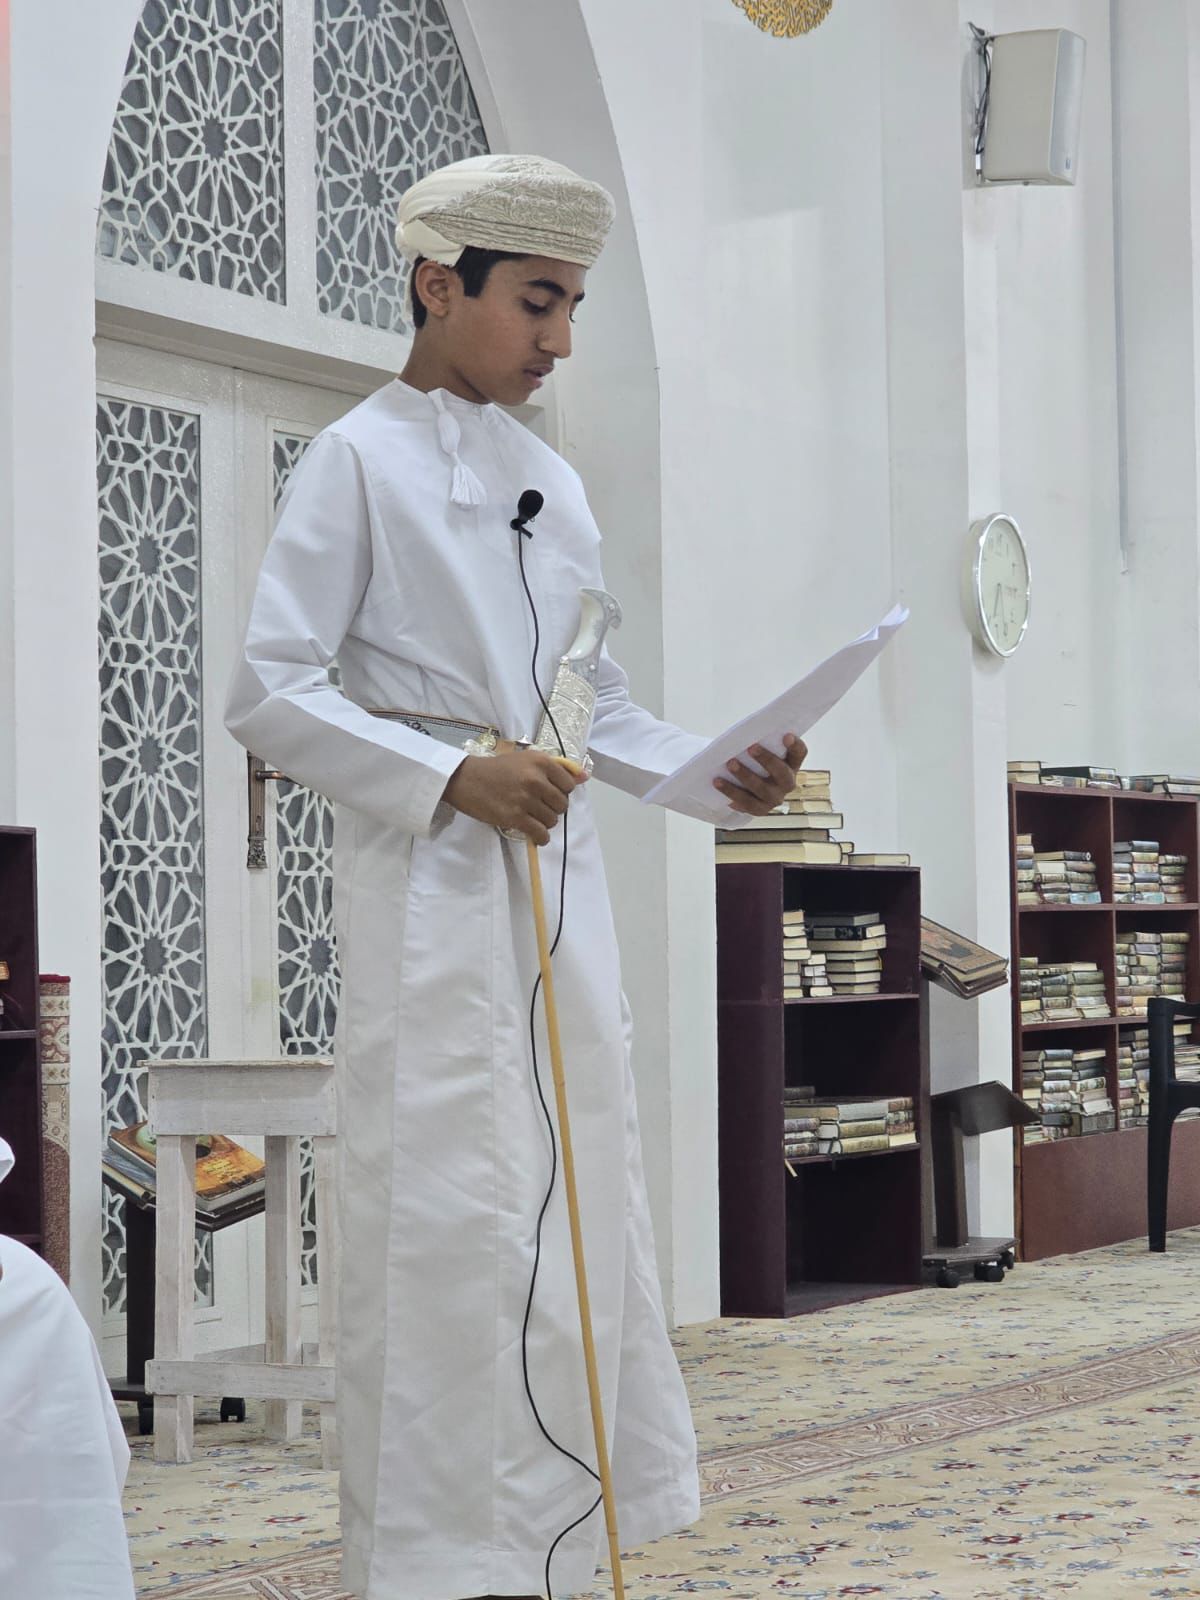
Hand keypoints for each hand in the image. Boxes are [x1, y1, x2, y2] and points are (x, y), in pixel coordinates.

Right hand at [442, 748, 588, 844]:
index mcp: (541, 762)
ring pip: (552, 820)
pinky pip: (540, 834)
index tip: (549, 793)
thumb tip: (584, 777)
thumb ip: (555, 768)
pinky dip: (541, 837)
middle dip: (553, 808)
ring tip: (532, 817)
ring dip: (545, 822)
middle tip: (538, 806)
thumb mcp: (526, 759)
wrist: (466, 779)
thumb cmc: (497, 769)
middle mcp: (535, 780)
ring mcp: (525, 800)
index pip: (569, 784)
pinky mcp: (515, 817)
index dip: (561, 791)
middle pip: (562, 804)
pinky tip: (535, 834)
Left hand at [713, 733, 807, 815]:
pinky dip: (732, 793)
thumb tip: (746, 734)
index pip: (799, 753)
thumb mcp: (762, 753)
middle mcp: (787, 783)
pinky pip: (746, 803)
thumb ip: (761, 744)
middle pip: (782, 773)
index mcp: (791, 764)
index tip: (786, 735)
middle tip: (750, 748)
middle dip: (766, 759)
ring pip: (761, 789)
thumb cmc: (755, 762)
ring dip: (745, 776)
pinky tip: (719, 784)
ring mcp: (775, 798)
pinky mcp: (760, 810)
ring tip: (729, 764)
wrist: (748, 787)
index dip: (795, 745)